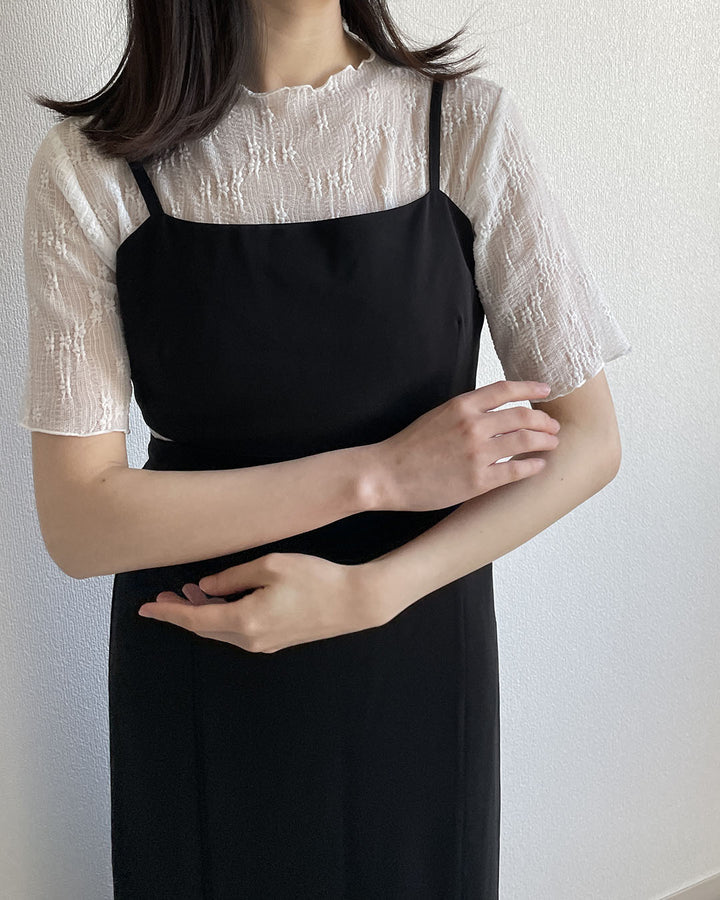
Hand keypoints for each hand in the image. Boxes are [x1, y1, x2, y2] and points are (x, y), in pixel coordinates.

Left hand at [137, 552, 388, 652]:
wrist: (354, 602)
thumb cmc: (314, 578)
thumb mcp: (269, 566)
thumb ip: (233, 576)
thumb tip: (206, 585)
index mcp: (243, 620)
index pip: (193, 619)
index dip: (167, 612)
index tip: (145, 608)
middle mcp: (249, 639)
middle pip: (204, 628)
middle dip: (182, 612)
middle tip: (165, 594)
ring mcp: (264, 644)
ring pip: (221, 630)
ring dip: (203, 613)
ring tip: (191, 592)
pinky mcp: (277, 641)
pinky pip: (238, 632)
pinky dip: (222, 617)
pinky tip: (221, 600)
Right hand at [371, 380, 560, 510]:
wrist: (386, 474)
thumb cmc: (408, 448)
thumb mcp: (437, 416)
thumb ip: (465, 412)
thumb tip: (493, 412)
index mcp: (461, 406)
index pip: (505, 390)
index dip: (530, 388)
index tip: (545, 391)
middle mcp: (472, 426)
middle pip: (523, 416)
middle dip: (544, 421)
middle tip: (552, 426)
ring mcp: (477, 453)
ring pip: (525, 441)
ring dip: (544, 441)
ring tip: (551, 443)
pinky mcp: (478, 480)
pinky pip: (516, 470)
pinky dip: (533, 465)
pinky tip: (539, 465)